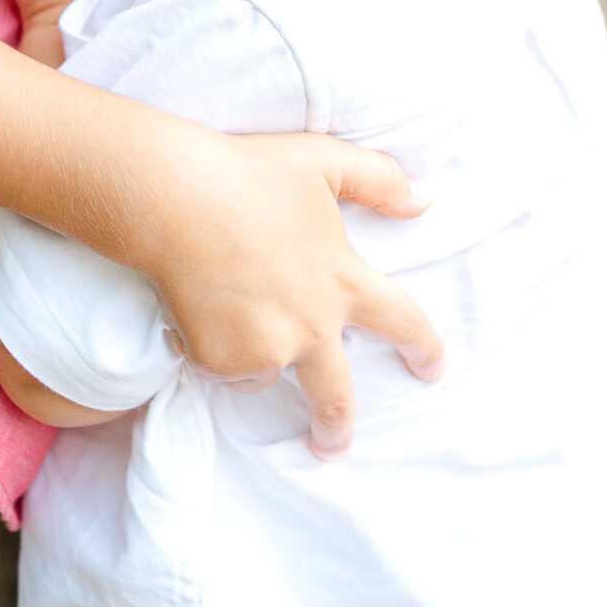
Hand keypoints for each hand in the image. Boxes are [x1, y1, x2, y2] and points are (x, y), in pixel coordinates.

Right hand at [129, 129, 443, 459]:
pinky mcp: (221, 360)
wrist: (174, 197)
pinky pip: (222, 365)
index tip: (432, 367)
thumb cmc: (250, 172)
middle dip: (337, 428)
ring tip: (230, 302)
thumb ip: (380, 180)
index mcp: (343, 282)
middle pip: (336, 396)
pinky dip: (216, 347)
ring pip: (267, 369)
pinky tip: (202, 304)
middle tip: (333, 446)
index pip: (401, 321)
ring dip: (256, 352)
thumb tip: (425, 200)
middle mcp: (312, 327)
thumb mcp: (325, 160)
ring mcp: (266, 349)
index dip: (423, 345)